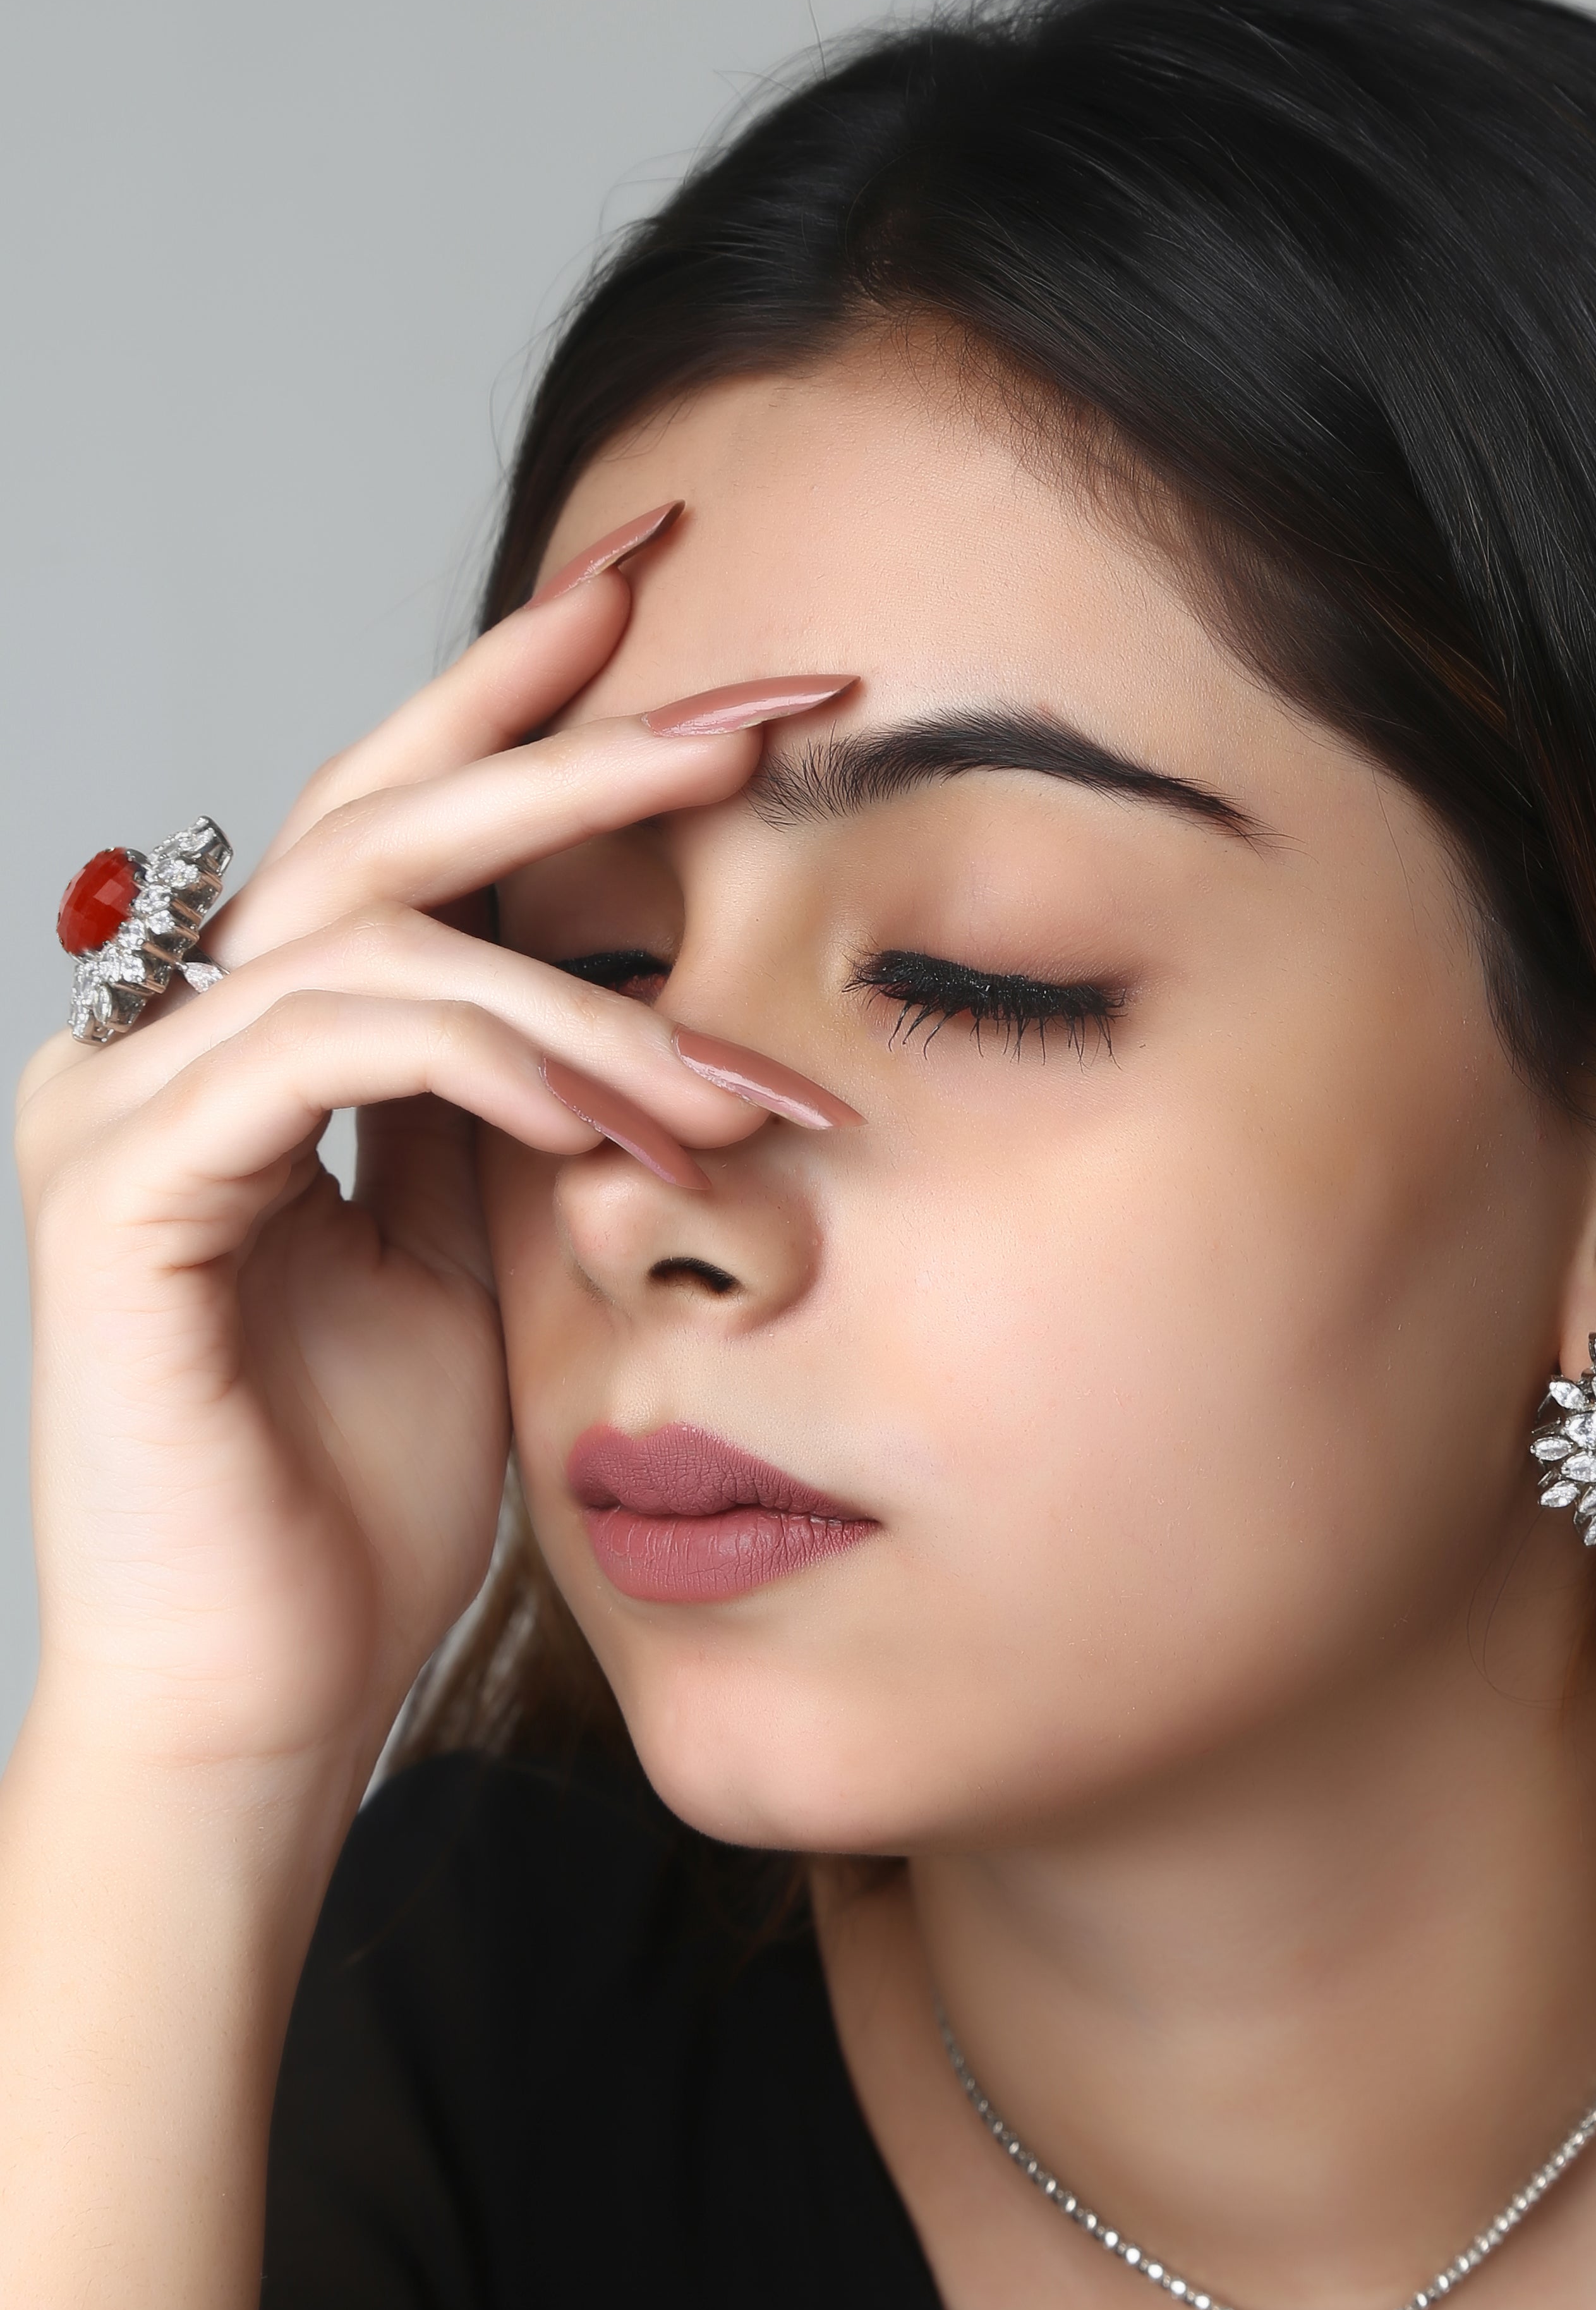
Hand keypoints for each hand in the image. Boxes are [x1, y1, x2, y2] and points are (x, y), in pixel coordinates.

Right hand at [13, 541, 817, 1826]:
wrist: (262, 1700)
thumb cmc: (359, 1506)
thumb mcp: (471, 1261)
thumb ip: (505, 1112)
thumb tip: (619, 991)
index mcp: (247, 1048)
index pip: (389, 833)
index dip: (516, 709)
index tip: (668, 609)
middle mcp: (163, 1043)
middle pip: (377, 828)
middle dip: (579, 748)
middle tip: (760, 700)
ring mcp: (121, 1102)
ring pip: (383, 940)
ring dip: (600, 996)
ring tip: (747, 1085)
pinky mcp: (122, 1187)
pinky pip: (336, 1052)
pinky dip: (498, 1062)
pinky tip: (619, 1112)